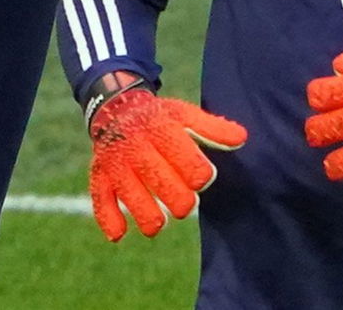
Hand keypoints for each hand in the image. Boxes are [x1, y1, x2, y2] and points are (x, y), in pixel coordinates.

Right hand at [88, 85, 247, 240]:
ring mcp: (116, 164)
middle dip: (180, 202)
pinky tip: (121, 233)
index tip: (200, 177)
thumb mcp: (185, 115)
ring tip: (159, 220)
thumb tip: (242, 139)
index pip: (189, 164)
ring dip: (150, 218)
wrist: (116, 108)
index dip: (200, 176)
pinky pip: (101, 202)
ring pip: (134, 199)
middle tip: (184, 203)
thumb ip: (213, 128)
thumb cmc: (159, 118)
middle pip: (164, 185)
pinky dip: (110, 221)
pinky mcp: (99, 177)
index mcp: (161, 130)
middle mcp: (137, 147)